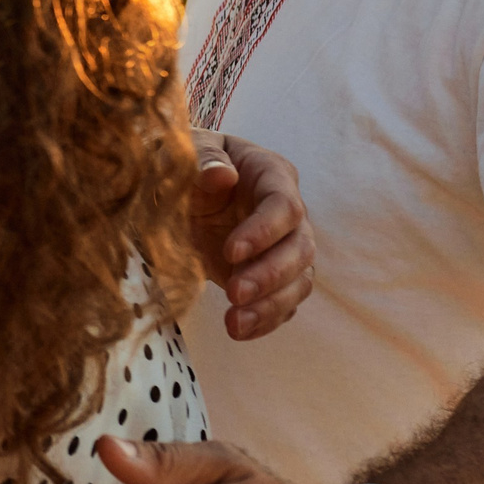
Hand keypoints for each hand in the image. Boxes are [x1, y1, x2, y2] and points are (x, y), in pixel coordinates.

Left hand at [189, 129, 316, 340]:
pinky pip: (283, 302)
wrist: (183, 189)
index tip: (230, 252)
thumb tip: (222, 175)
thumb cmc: (188, 163)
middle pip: (300, 248)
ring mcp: (284, 247)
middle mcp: (288, 214)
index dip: (264, 231)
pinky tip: (241, 331)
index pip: (284, 206)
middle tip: (233, 293)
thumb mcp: (187, 152)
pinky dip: (266, 320)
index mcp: (272, 175)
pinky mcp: (273, 276)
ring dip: (270, 305)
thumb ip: (202, 160)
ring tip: (235, 324)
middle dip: (270, 275)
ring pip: (299, 281)